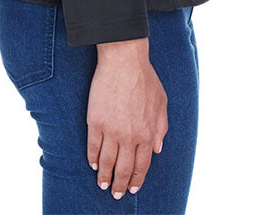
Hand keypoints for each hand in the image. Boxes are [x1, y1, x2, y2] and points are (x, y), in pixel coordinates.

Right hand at [86, 38, 167, 198]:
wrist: (124, 60)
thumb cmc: (144, 78)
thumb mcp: (162, 103)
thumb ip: (161, 128)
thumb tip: (157, 149)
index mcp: (147, 132)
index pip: (141, 164)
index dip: (136, 179)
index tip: (132, 188)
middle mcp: (129, 136)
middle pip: (123, 168)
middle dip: (119, 184)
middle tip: (115, 194)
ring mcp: (111, 129)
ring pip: (106, 161)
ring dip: (104, 176)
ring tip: (102, 185)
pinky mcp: (95, 121)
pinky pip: (93, 146)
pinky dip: (92, 158)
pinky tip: (93, 164)